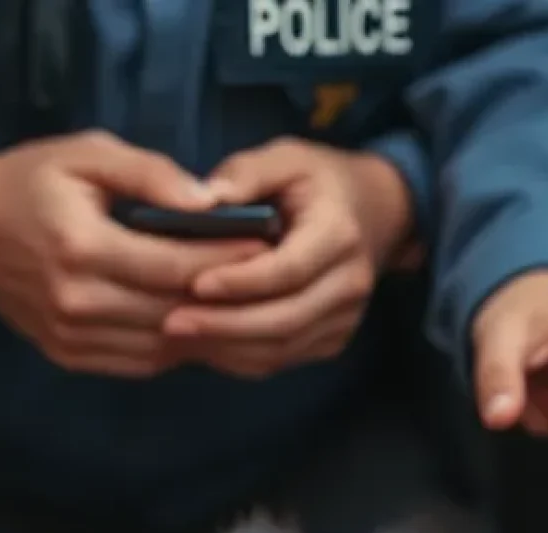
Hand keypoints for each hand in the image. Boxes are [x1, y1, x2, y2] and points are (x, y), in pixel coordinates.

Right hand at [0, 133, 266, 375]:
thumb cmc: (29, 181)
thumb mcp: (85, 154)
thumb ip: (148, 173)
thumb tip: (208, 200)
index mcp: (82, 248)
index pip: (174, 266)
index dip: (226, 261)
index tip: (266, 247)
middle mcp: (77, 302)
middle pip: (174, 312)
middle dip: (226, 297)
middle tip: (269, 279)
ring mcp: (72, 337)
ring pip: (164, 346)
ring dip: (207, 330)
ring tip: (243, 305)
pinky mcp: (70, 357)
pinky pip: (141, 363)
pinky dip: (176, 348)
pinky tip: (200, 325)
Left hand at [160, 140, 414, 378]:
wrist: (374, 213)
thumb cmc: (319, 182)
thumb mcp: (287, 157)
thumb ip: (247, 173)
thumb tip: (203, 198)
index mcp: (339, 235)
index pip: (286, 271)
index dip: (240, 283)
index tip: (194, 284)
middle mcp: (350, 284)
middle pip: (284, 320)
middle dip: (225, 326)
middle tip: (173, 322)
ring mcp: (345, 319)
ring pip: (281, 349)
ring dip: (228, 348)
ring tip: (180, 336)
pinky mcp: (333, 340)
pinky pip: (282, 360)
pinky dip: (240, 358)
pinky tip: (204, 344)